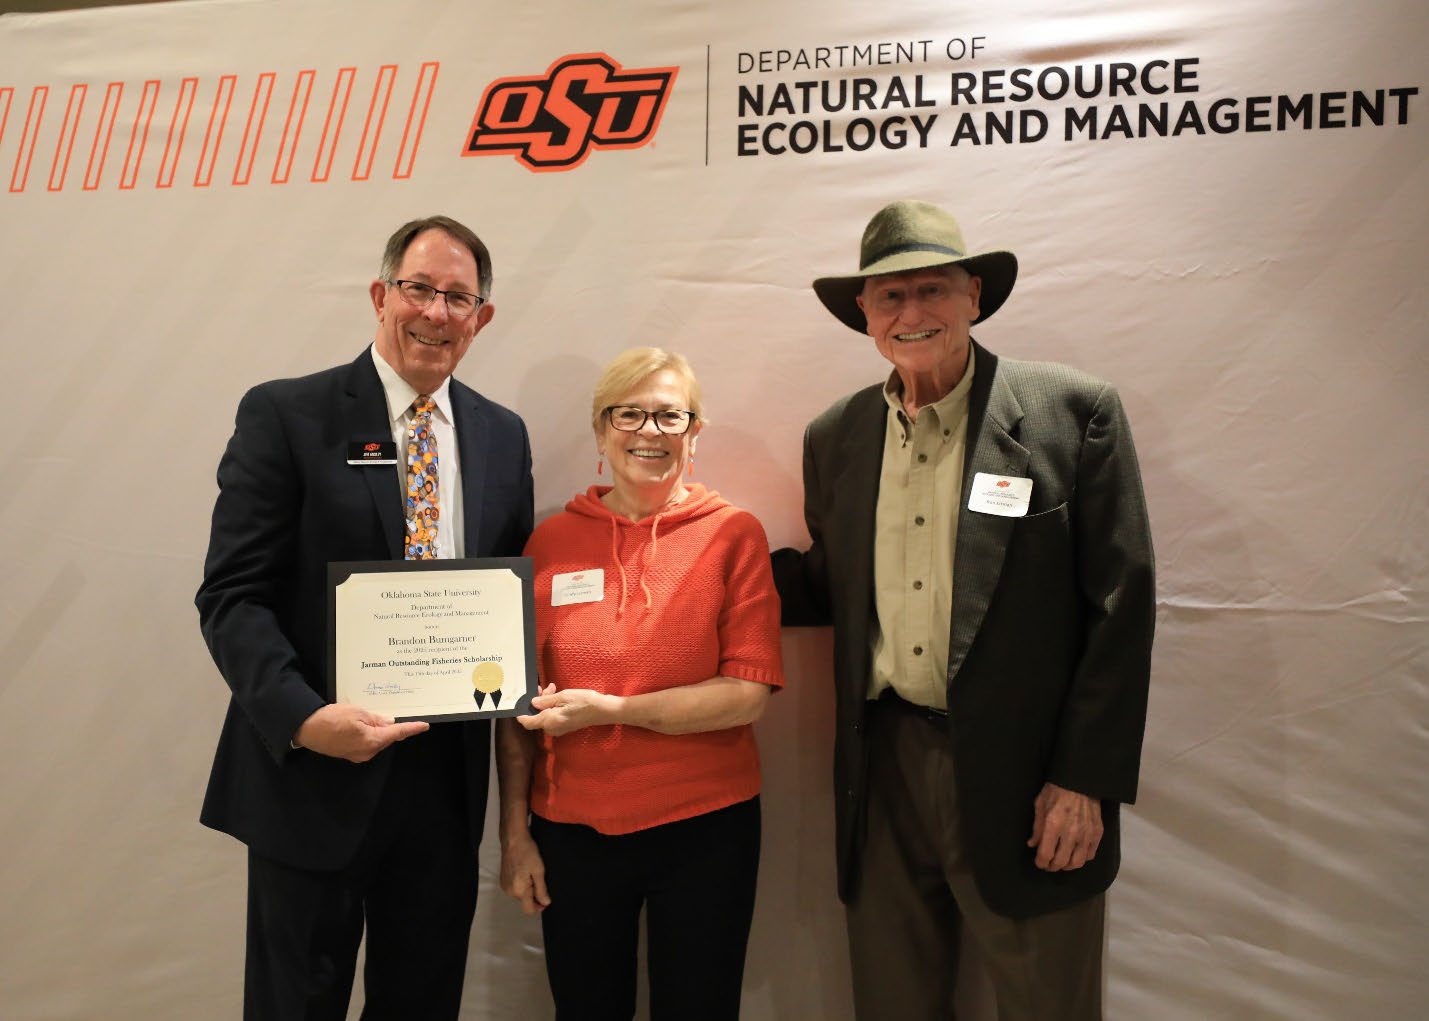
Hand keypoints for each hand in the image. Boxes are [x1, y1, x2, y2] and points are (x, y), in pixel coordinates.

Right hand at [292, 704, 427, 762]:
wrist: (306, 729)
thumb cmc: (330, 719)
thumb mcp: (357, 712)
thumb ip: (376, 719)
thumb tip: (389, 722)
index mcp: (372, 741)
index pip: (397, 733)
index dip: (411, 729)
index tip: (424, 726)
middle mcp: (367, 752)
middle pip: (387, 738)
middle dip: (393, 728)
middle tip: (398, 715)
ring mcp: (358, 755)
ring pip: (376, 741)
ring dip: (380, 730)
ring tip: (375, 716)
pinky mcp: (349, 754)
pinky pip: (366, 743)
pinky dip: (370, 734)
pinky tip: (365, 724)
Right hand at [500, 829, 550, 915]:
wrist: (513, 839)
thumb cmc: (528, 853)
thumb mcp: (539, 871)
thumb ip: (541, 889)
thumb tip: (545, 903)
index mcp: (519, 891)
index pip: (529, 910)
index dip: (539, 907)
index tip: (546, 898)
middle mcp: (509, 892)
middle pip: (524, 902)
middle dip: (534, 895)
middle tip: (539, 879)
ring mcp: (504, 886)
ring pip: (520, 895)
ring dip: (528, 889)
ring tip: (531, 873)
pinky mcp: (502, 880)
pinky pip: (514, 888)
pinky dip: (521, 884)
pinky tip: (524, 872)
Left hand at [516, 684, 616, 736]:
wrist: (603, 710)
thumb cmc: (584, 702)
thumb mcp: (563, 696)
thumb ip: (546, 701)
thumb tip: (533, 703)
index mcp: (549, 721)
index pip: (527, 722)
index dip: (521, 714)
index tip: (519, 703)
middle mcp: (552, 728)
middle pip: (536, 717)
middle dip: (537, 701)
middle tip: (545, 688)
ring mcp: (559, 729)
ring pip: (544, 715)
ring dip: (546, 702)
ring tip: (553, 688)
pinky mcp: (565, 726)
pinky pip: (552, 717)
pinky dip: (552, 707)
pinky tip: (558, 696)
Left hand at [1027, 782, 1102, 871]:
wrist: (1079, 780)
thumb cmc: (1056, 790)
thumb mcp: (1040, 805)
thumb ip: (1036, 827)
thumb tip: (1032, 844)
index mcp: (1053, 824)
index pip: (1046, 854)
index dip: (1040, 862)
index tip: (1039, 863)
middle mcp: (1071, 832)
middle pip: (1061, 861)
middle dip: (1052, 867)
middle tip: (1049, 865)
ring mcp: (1086, 833)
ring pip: (1077, 862)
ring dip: (1067, 866)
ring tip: (1062, 862)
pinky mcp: (1097, 832)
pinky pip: (1090, 854)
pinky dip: (1082, 859)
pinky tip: (1075, 854)